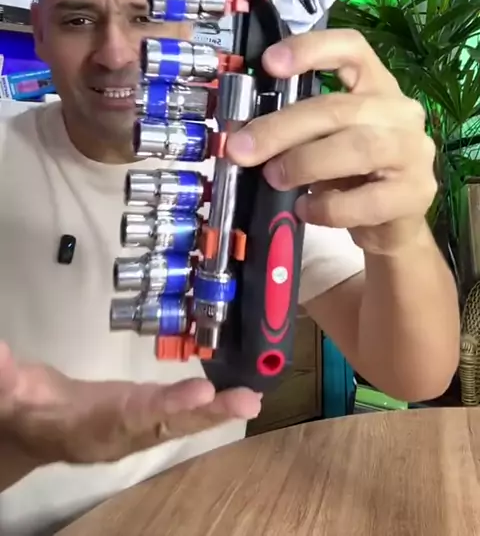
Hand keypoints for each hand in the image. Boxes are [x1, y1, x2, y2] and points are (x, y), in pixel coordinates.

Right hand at [0, 342, 260, 467]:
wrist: (30, 429)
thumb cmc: (24, 408)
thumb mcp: (11, 393)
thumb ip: (6, 376)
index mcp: (91, 427)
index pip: (132, 416)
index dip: (165, 408)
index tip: (200, 394)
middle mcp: (121, 433)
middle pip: (168, 424)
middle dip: (207, 415)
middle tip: (246, 401)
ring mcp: (136, 427)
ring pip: (181, 421)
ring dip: (218, 412)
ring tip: (252, 400)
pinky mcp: (143, 416)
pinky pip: (180, 412)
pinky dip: (208, 406)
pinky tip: (236, 397)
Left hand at [226, 29, 436, 255]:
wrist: (392, 222)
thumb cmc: (352, 174)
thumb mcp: (323, 141)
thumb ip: (295, 129)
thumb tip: (243, 136)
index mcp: (376, 85)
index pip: (352, 49)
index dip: (311, 49)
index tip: (270, 63)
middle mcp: (400, 111)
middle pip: (338, 108)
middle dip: (282, 128)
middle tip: (242, 150)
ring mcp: (413, 151)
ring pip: (357, 147)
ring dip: (305, 163)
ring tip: (274, 178)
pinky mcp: (416, 194)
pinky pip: (366, 199)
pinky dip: (327, 207)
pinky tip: (306, 210)